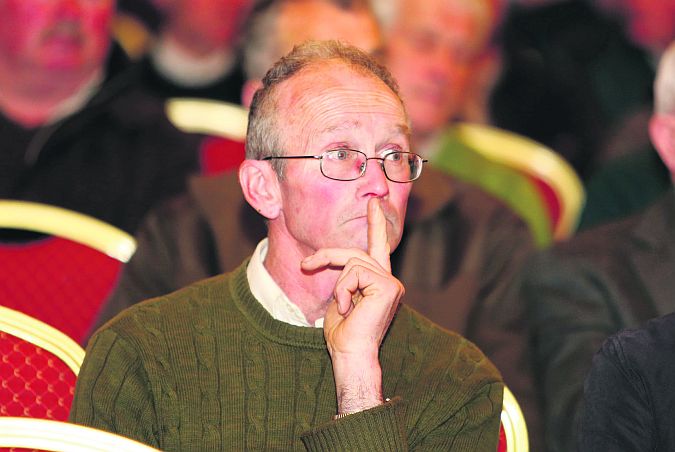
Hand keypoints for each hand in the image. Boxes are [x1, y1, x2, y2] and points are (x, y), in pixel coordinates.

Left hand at [301, 198, 404, 413]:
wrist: (350, 353)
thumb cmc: (342, 333)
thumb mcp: (339, 298)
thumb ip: (343, 278)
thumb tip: (336, 263)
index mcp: (378, 283)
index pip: (378, 248)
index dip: (376, 225)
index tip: (375, 205)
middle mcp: (389, 280)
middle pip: (356, 252)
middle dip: (327, 257)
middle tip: (305, 265)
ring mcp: (391, 282)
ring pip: (352, 262)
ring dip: (339, 285)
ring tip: (343, 308)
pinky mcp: (388, 285)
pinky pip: (354, 272)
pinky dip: (343, 290)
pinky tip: (348, 308)